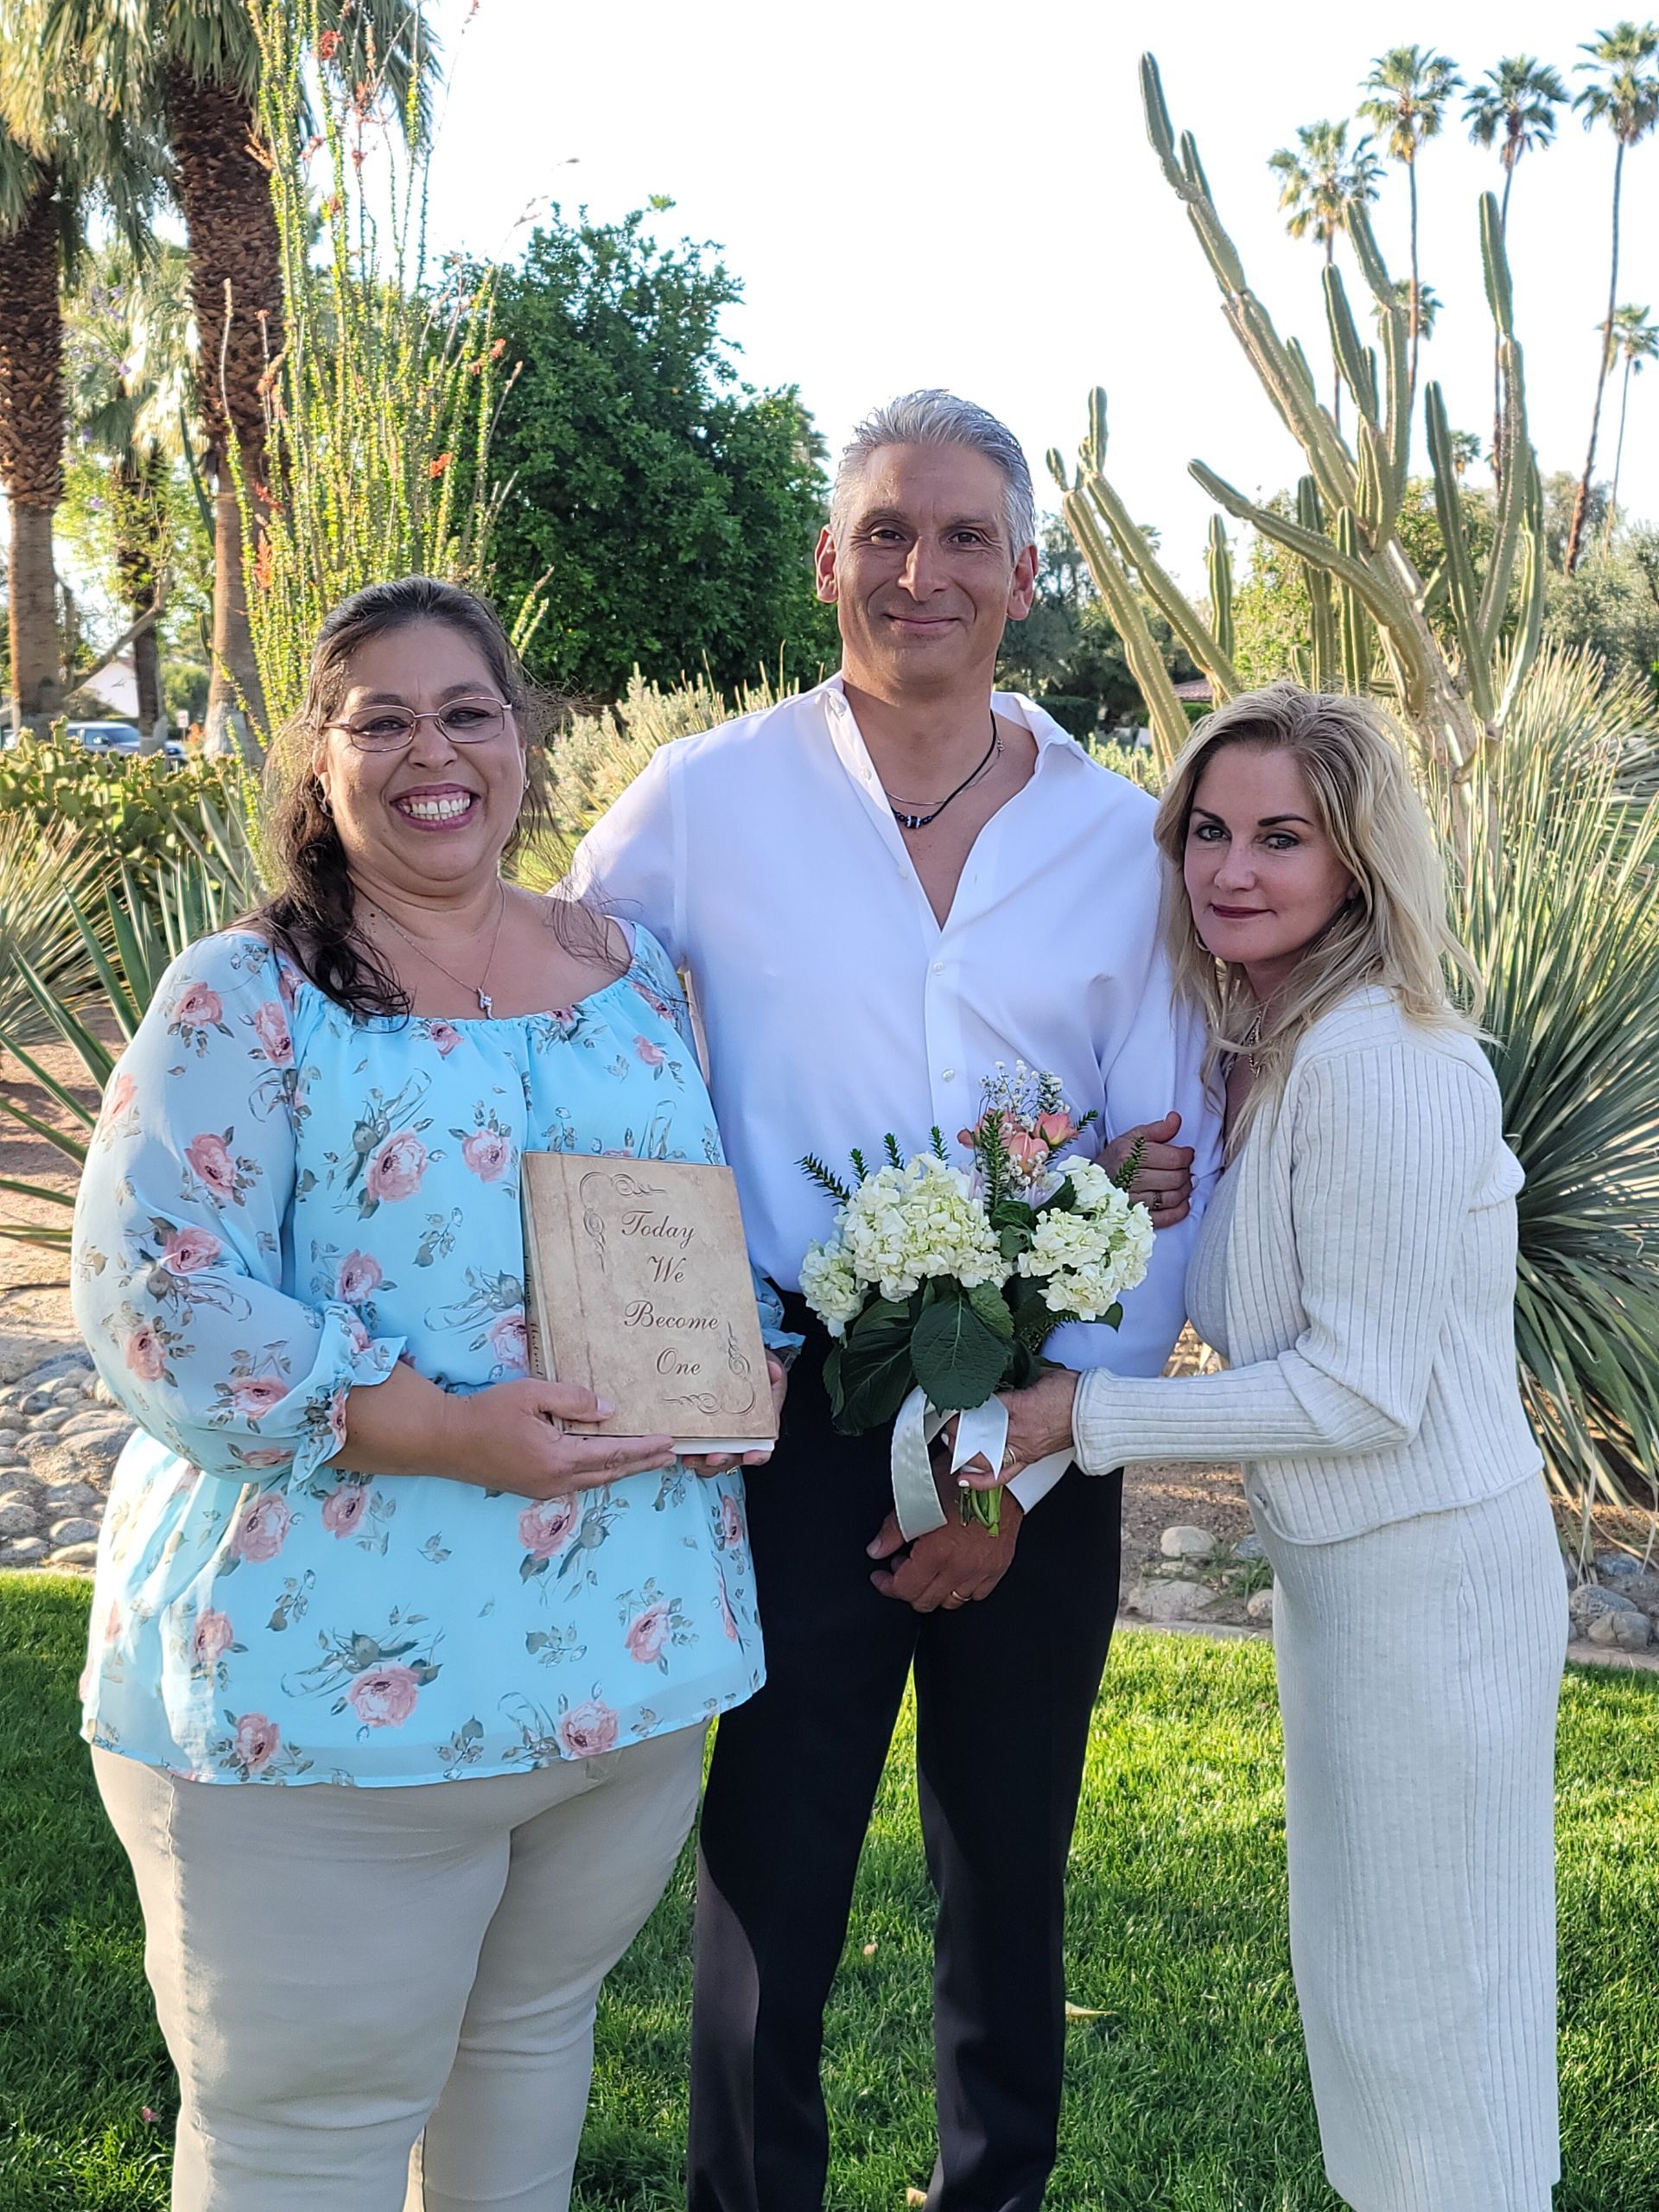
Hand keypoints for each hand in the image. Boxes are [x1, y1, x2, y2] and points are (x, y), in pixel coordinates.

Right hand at [438, 1378, 675, 1499]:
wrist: (446, 1440)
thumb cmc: (487, 1412)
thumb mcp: (531, 1394)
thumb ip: (574, 1400)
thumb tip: (611, 1411)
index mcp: (559, 1458)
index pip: (613, 1452)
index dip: (644, 1447)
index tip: (669, 1443)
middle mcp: (556, 1480)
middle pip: (610, 1472)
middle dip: (642, 1463)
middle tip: (670, 1456)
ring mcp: (544, 1488)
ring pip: (594, 1480)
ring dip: (623, 1470)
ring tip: (647, 1461)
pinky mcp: (532, 1488)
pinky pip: (577, 1482)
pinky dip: (599, 1472)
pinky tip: (606, 1465)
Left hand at [679, 1355, 789, 1476]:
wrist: (735, 1362)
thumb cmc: (755, 1370)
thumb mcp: (766, 1366)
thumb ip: (769, 1370)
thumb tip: (773, 1371)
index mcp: (761, 1423)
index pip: (763, 1445)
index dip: (758, 1454)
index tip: (751, 1455)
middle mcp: (741, 1435)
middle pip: (735, 1457)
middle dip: (724, 1459)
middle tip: (714, 1457)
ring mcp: (721, 1437)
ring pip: (715, 1459)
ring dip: (703, 1462)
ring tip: (692, 1457)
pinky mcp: (702, 1434)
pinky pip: (696, 1451)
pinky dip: (690, 1453)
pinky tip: (683, 1451)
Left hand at [866, 1463, 1023, 1611]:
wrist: (998, 1473)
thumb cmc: (960, 1480)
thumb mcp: (918, 1498)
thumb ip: (893, 1530)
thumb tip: (877, 1549)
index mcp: (939, 1552)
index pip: (905, 1588)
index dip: (887, 1585)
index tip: (882, 1577)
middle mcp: (961, 1567)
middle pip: (926, 1601)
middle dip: (907, 1588)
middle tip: (902, 1566)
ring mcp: (982, 1570)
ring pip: (951, 1601)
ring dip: (934, 1589)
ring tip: (927, 1567)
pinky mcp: (998, 1567)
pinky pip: (977, 1594)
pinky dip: (961, 1587)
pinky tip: (953, 1570)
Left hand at [952, 1368, 1080, 1492]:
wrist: (1094, 1413)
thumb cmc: (1074, 1392)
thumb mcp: (1042, 1374)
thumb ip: (1019, 1376)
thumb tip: (1005, 1370)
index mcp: (1019, 1406)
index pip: (981, 1409)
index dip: (963, 1409)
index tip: (951, 1404)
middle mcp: (1018, 1431)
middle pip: (977, 1435)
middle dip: (957, 1432)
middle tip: (946, 1425)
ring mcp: (1023, 1448)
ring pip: (984, 1457)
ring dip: (963, 1453)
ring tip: (950, 1445)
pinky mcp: (1029, 1459)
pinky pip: (1001, 1475)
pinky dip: (981, 1480)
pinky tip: (964, 1479)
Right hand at [1101, 1109, 1194, 1227]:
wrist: (1092, 1183)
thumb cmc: (1115, 1159)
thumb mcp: (1131, 1138)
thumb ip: (1157, 1129)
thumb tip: (1176, 1119)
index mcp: (1130, 1154)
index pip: (1173, 1158)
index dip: (1187, 1156)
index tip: (1187, 1154)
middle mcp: (1129, 1177)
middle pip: (1175, 1178)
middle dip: (1186, 1173)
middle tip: (1185, 1169)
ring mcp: (1132, 1200)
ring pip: (1172, 1198)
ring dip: (1185, 1190)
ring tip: (1183, 1183)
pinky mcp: (1135, 1217)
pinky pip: (1165, 1217)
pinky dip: (1179, 1211)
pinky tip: (1182, 1202)